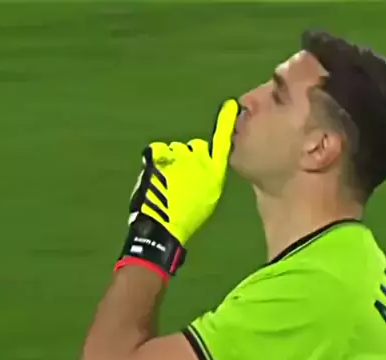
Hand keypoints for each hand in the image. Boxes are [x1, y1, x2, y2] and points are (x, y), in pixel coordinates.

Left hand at [115, 98, 239, 278]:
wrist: (165, 227)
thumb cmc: (188, 216)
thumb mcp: (209, 197)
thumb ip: (209, 175)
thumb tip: (204, 163)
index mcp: (215, 172)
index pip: (222, 142)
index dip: (225, 122)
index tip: (230, 105)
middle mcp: (199, 160)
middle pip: (194, 146)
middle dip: (187, 157)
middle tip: (180, 179)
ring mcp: (178, 157)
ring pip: (174, 150)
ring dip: (171, 161)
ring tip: (166, 184)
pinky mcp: (159, 157)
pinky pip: (157, 151)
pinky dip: (155, 161)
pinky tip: (155, 176)